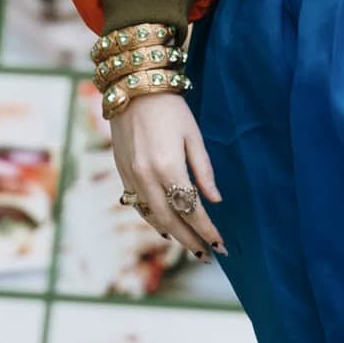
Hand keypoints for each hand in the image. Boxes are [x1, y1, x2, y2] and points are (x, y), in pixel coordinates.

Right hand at [109, 93, 226, 261]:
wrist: (133, 87)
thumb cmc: (170, 108)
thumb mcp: (193, 136)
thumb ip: (204, 171)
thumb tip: (214, 200)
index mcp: (168, 167)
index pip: (191, 210)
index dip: (207, 230)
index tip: (221, 244)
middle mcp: (146, 177)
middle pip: (170, 221)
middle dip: (190, 240)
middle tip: (208, 254)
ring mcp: (131, 176)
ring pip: (152, 216)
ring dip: (172, 235)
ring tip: (191, 246)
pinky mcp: (122, 172)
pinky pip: (138, 205)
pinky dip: (153, 219)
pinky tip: (165, 227)